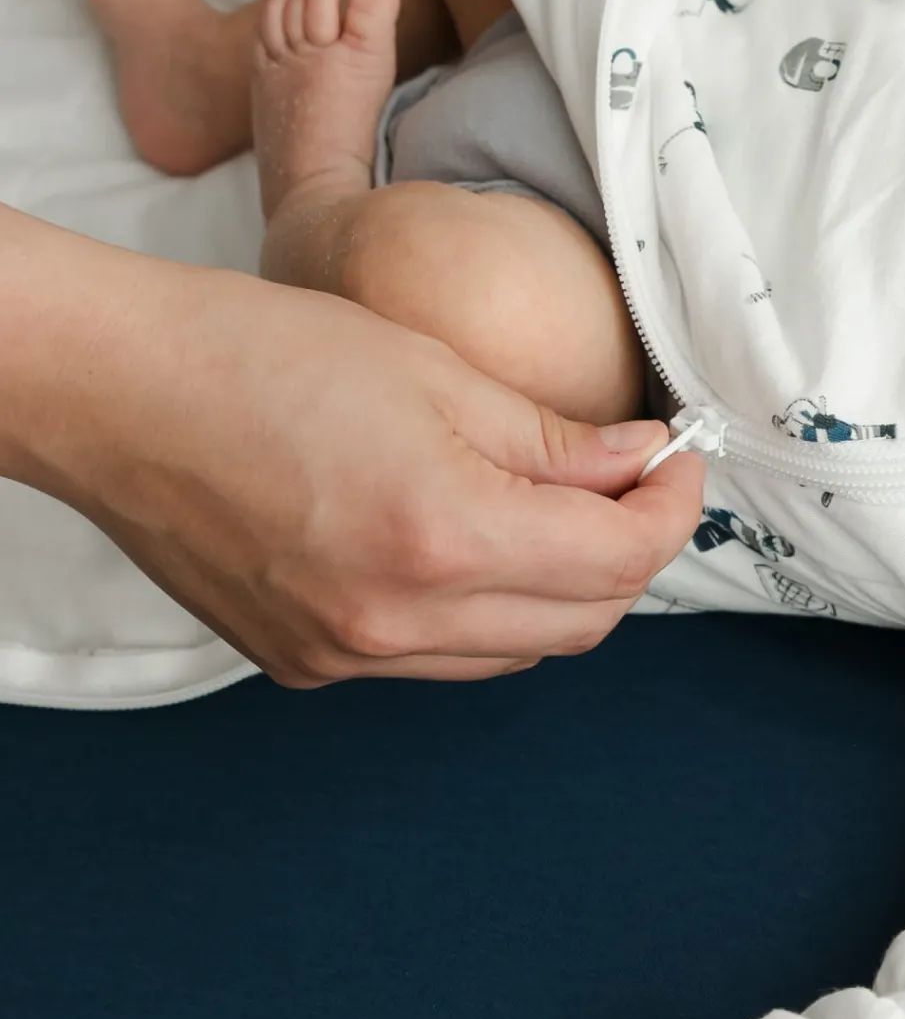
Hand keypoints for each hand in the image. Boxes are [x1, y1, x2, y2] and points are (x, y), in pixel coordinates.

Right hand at [2, 212, 703, 686]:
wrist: (113, 393)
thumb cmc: (260, 354)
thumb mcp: (436, 371)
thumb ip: (556, 439)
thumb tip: (640, 462)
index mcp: (443, 538)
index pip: (621, 561)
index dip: (672, 508)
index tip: (677, 462)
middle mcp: (397, 623)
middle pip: (585, 623)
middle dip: (629, 552)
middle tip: (631, 482)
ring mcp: (347, 656)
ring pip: (518, 653)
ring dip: (562, 589)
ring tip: (556, 509)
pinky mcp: (307, 665)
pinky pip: (439, 659)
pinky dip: (483, 611)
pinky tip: (469, 544)